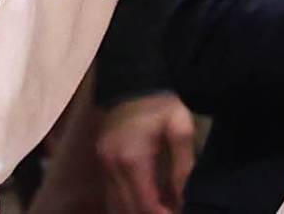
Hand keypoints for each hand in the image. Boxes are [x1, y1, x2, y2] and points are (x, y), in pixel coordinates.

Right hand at [96, 93, 194, 213]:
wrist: (132, 81)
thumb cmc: (160, 102)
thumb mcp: (180, 127)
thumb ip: (183, 163)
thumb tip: (183, 196)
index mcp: (132, 158)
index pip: (145, 201)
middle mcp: (112, 167)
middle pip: (127, 208)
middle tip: (171, 212)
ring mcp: (102, 166)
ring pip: (115, 204)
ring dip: (136, 211)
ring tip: (161, 209)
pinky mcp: (100, 164)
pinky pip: (111, 194)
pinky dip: (126, 203)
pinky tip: (145, 202)